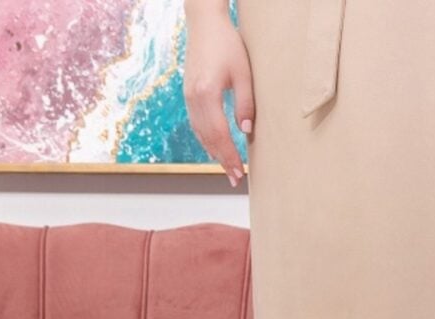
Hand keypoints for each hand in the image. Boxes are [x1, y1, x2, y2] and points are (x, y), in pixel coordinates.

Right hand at [183, 1, 252, 186]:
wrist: (204, 24)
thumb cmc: (227, 44)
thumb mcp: (244, 74)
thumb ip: (245, 104)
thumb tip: (247, 133)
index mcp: (206, 93)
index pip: (219, 134)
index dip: (229, 156)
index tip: (239, 173)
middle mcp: (193, 98)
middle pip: (207, 138)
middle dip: (222, 160)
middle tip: (235, 178)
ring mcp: (188, 96)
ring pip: (200, 133)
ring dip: (213, 152)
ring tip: (227, 168)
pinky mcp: (188, 94)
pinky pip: (196, 123)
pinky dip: (206, 139)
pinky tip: (216, 147)